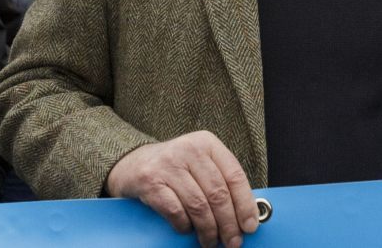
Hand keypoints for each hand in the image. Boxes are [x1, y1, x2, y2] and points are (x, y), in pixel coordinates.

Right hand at [106, 131, 258, 247]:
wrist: (131, 163)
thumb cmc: (173, 168)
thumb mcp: (199, 165)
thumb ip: (220, 182)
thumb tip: (246, 216)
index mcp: (207, 143)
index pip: (234, 175)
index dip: (245, 204)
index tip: (250, 226)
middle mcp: (189, 149)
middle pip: (218, 194)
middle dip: (229, 224)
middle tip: (233, 242)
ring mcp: (168, 164)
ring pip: (199, 205)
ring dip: (208, 230)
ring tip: (210, 242)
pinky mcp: (150, 181)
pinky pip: (176, 211)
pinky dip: (184, 225)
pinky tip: (187, 230)